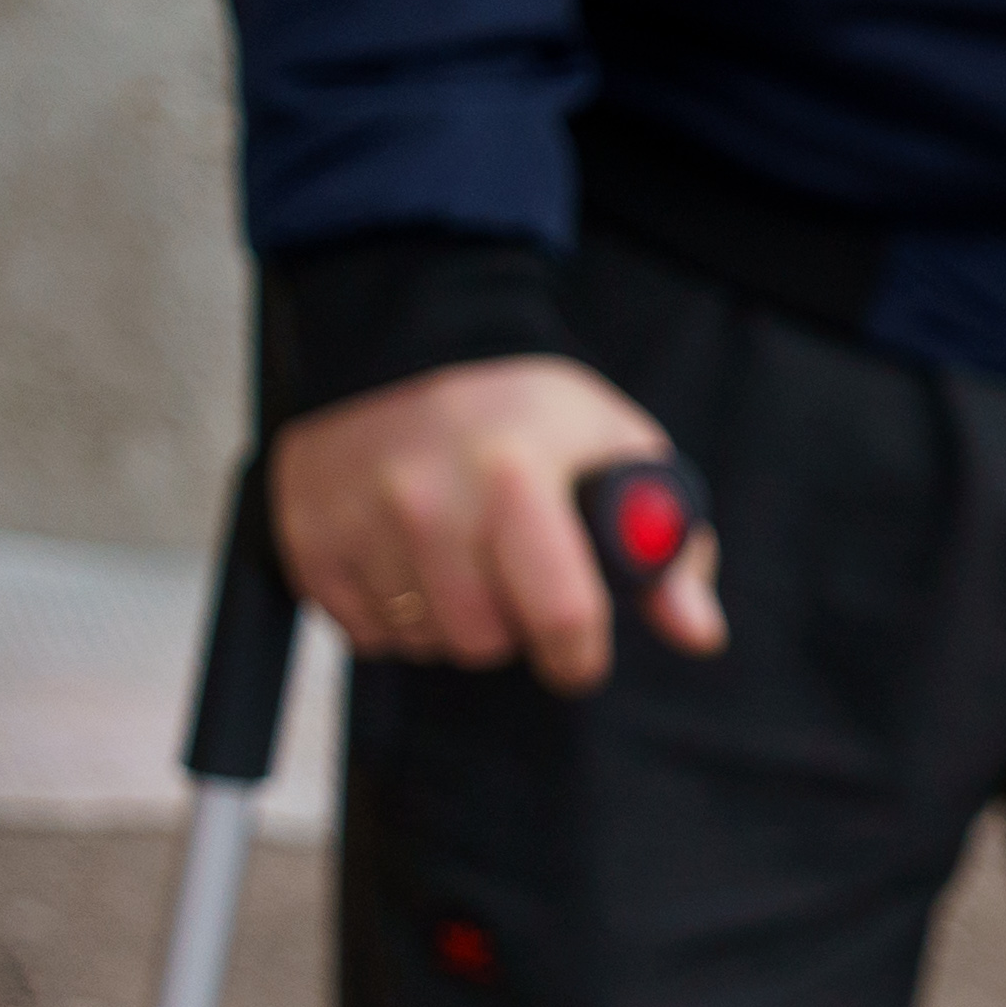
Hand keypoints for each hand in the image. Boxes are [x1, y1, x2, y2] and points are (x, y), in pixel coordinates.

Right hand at [269, 355, 724, 692]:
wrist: (407, 346)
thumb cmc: (531, 413)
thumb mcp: (617, 449)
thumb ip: (669, 546)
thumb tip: (700, 635)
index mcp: (517, 468)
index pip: (560, 608)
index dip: (579, 655)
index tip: (581, 660)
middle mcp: (426, 492)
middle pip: (482, 639)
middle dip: (511, 631)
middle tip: (516, 588)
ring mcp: (356, 514)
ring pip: (422, 641)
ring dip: (451, 626)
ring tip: (464, 567)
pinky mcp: (305, 533)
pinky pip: (362, 631)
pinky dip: (394, 618)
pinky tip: (411, 566)